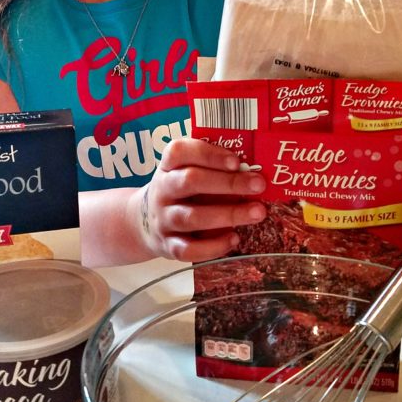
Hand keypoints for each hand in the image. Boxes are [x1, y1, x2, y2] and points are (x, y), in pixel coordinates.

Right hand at [137, 138, 265, 262]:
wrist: (143, 222)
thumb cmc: (179, 191)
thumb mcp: (185, 171)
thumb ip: (212, 168)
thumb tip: (252, 170)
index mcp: (168, 166)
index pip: (180, 151)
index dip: (208, 154)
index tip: (236, 161)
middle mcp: (162, 190)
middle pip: (190, 182)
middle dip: (228, 183)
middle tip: (258, 185)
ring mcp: (163, 219)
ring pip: (192, 217)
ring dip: (228, 214)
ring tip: (257, 212)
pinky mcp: (168, 245)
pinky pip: (189, 249)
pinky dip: (213, 247)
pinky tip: (234, 239)